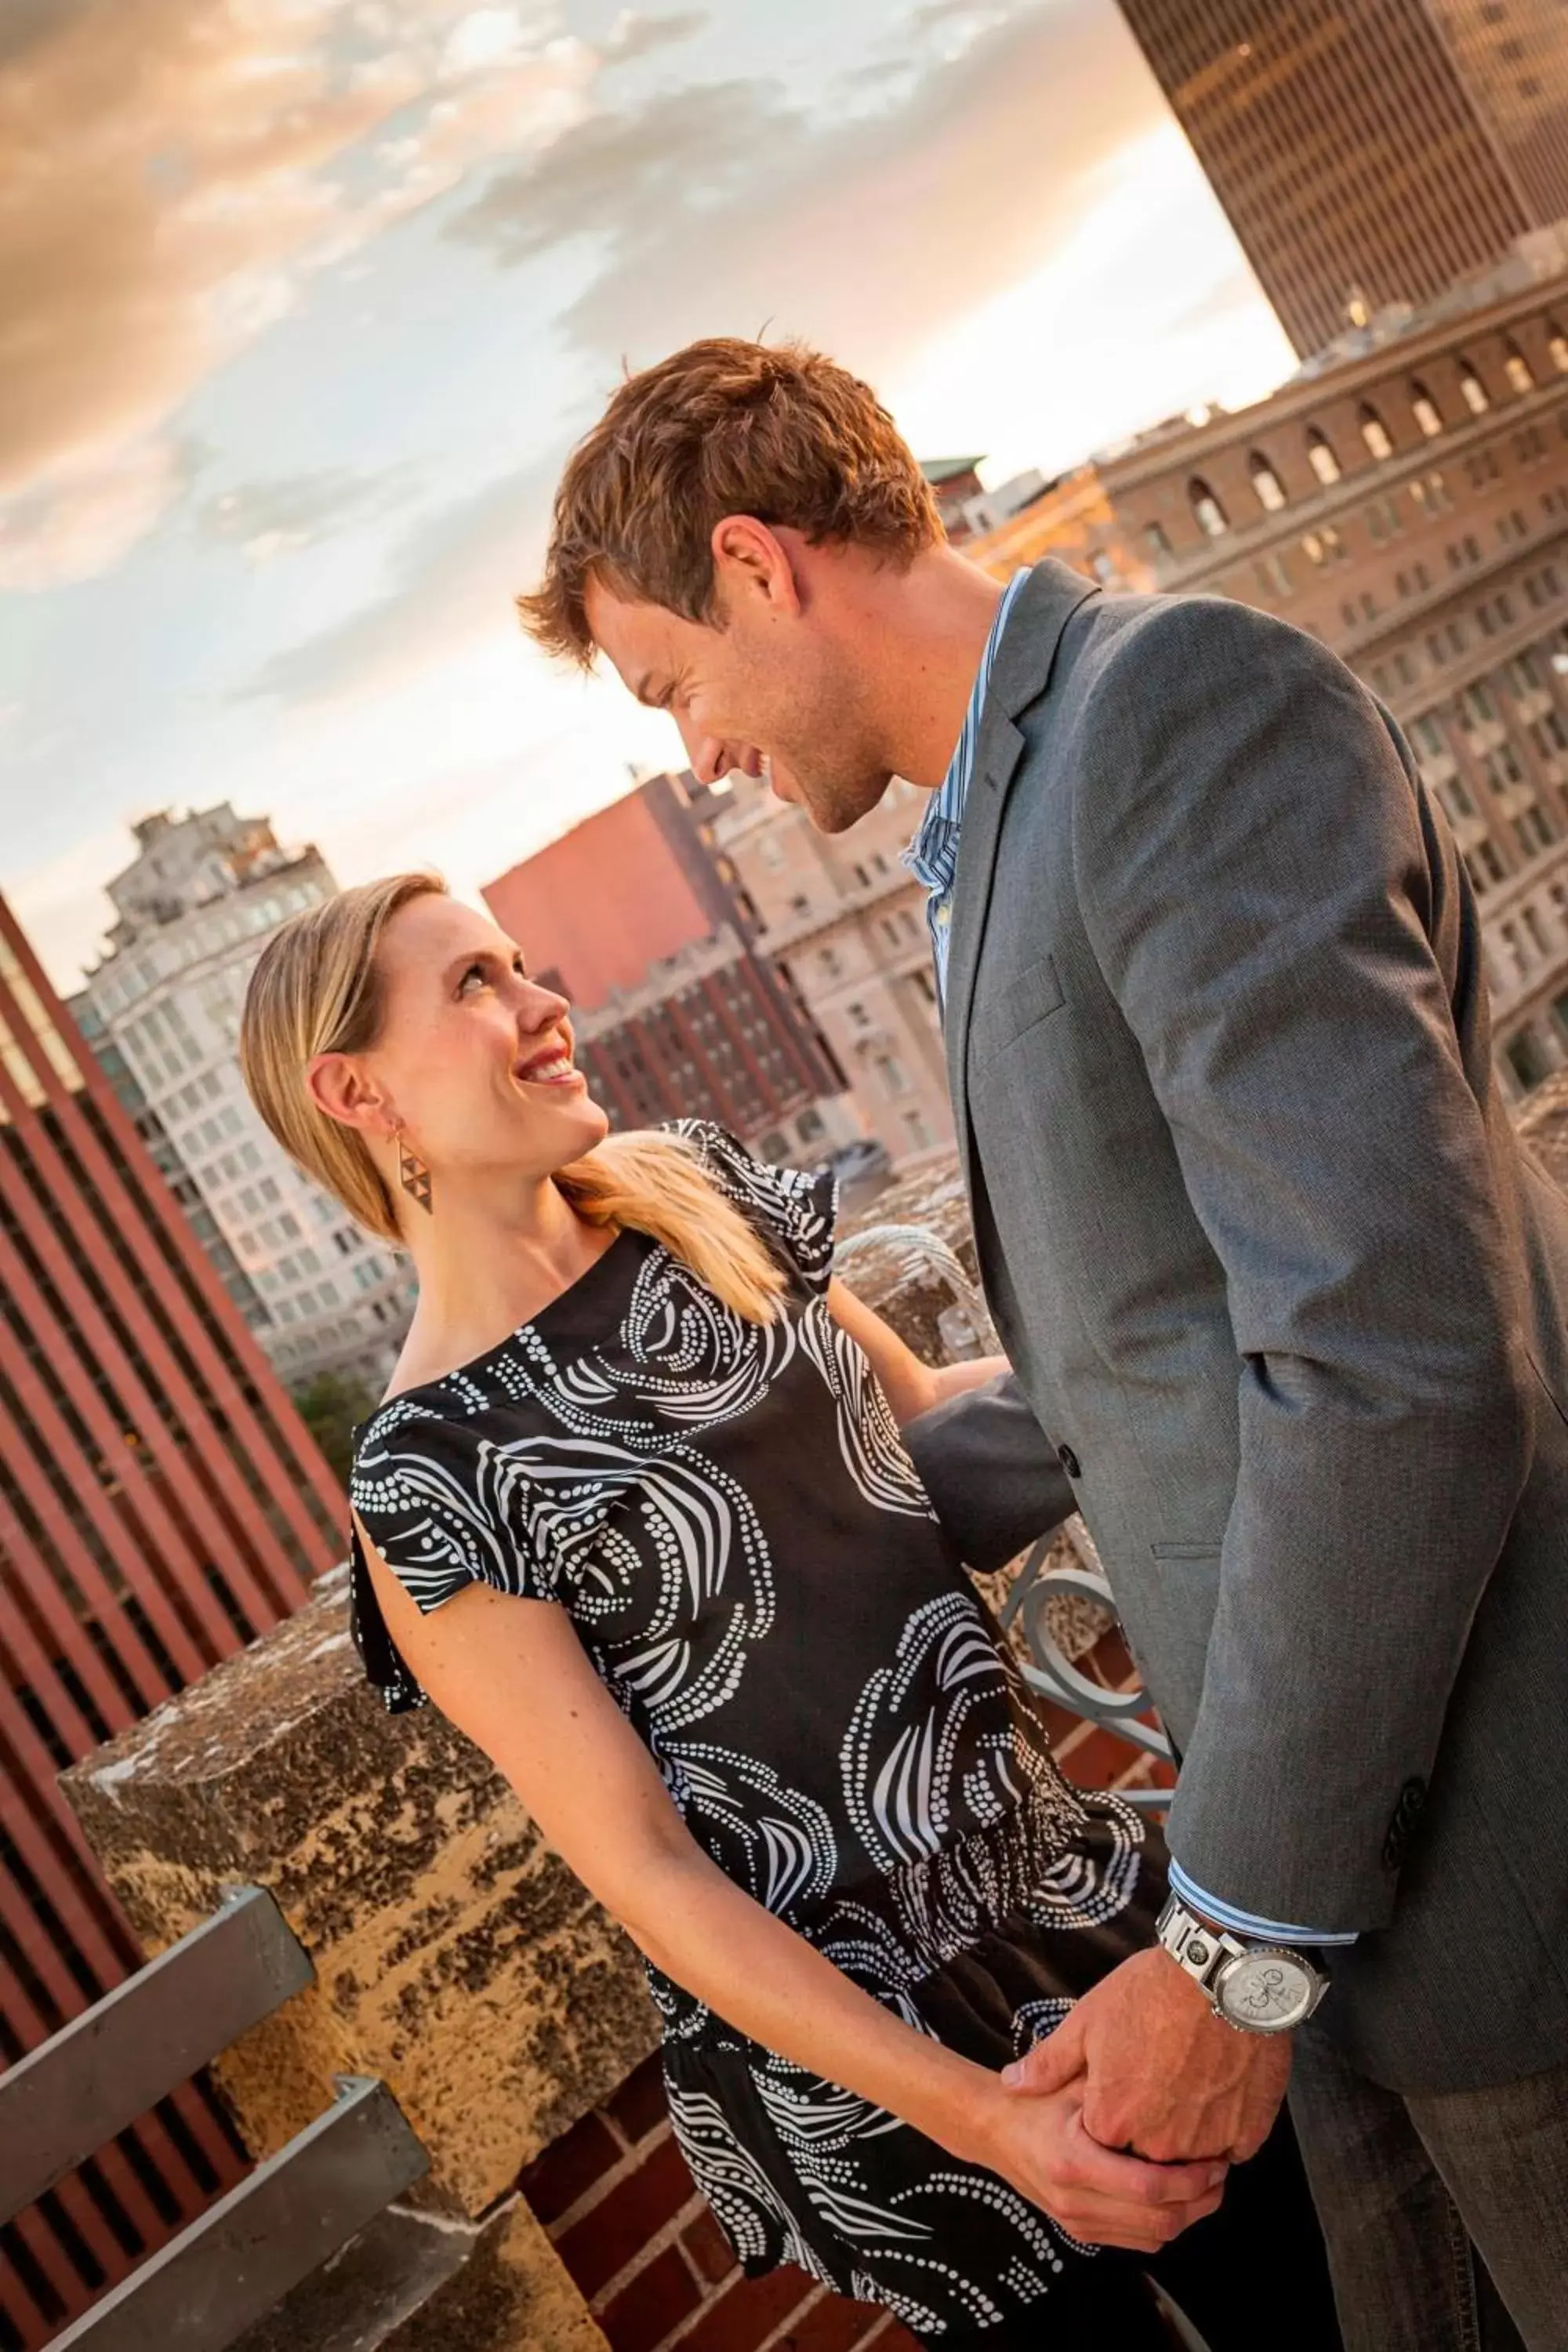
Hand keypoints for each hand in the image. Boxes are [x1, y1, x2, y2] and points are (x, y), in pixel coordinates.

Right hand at [971, 2075, 1227, 2252]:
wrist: (994, 2130)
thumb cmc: (1037, 2099)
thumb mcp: (1072, 2080)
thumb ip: (1113, 2087)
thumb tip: (1172, 2082)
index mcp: (1074, 2162)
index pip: (1148, 2188)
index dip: (1191, 2180)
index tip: (1216, 2159)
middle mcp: (1076, 2202)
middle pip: (1159, 2221)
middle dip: (1199, 2202)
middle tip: (1221, 2172)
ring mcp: (1078, 2223)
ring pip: (1153, 2238)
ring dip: (1188, 2216)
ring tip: (1206, 2184)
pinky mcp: (1082, 2232)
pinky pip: (1138, 2241)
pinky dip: (1165, 2223)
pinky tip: (1176, 2195)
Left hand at [1002, 1947, 1291, 2163]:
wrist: (1221, 1974)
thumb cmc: (1151, 1993)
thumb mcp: (1088, 2019)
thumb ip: (1049, 2063)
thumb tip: (1013, 2084)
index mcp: (1114, 2121)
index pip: (1104, 2147)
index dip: (1113, 2115)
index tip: (1124, 2088)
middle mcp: (1159, 2145)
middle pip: (1149, 2156)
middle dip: (1151, 2128)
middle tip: (1160, 2081)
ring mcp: (1207, 2144)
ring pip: (1193, 2157)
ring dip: (1190, 2132)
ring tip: (1191, 2080)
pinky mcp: (1248, 2135)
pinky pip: (1232, 2148)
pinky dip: (1228, 2127)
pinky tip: (1221, 2087)